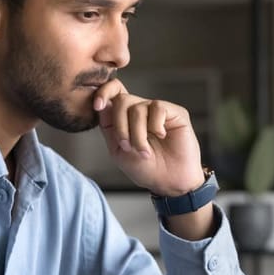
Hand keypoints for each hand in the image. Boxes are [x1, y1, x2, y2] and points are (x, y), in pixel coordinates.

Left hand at [92, 78, 204, 196]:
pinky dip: (155, 126)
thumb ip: (109, 127)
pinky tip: (162, 136)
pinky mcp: (175, 112)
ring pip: (137, 108)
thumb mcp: (118, 151)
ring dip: (138, 134)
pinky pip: (158, 108)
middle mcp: (141, 110)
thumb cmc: (145, 169)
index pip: (113, 91)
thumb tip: (103, 104)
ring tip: (145, 152)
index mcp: (125, 117)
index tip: (97, 106)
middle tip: (128, 147)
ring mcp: (158, 110)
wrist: (168, 182)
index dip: (103, 92)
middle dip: (121, 127)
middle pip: (122, 100)